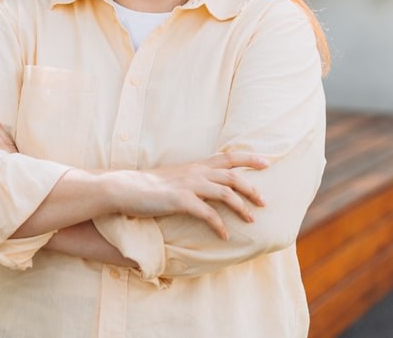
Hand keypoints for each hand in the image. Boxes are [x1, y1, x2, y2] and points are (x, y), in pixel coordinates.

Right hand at [105, 152, 269, 239]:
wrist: (125, 188)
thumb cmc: (149, 186)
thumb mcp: (176, 176)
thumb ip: (193, 178)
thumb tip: (208, 185)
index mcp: (196, 165)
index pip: (229, 156)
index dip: (250, 159)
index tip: (268, 162)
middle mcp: (196, 172)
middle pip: (233, 175)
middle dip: (252, 188)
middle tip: (265, 201)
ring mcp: (189, 185)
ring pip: (225, 193)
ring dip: (241, 207)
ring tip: (252, 220)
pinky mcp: (180, 201)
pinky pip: (207, 214)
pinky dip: (219, 225)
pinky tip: (225, 235)